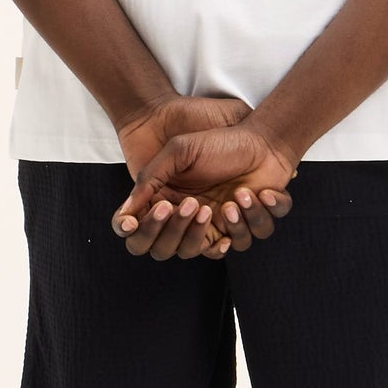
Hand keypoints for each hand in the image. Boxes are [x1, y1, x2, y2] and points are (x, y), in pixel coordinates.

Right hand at [111, 115, 298, 261]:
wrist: (262, 137)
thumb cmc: (217, 142)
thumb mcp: (179, 152)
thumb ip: (149, 179)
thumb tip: (125, 213)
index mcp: (171, 206)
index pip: (146, 238)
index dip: (148, 231)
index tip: (162, 208)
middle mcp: (194, 222)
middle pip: (178, 250)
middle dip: (186, 230)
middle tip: (197, 203)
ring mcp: (223, 225)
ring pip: (217, 250)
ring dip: (232, 223)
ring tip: (240, 194)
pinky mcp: (252, 223)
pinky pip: (256, 236)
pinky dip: (260, 214)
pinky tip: (262, 192)